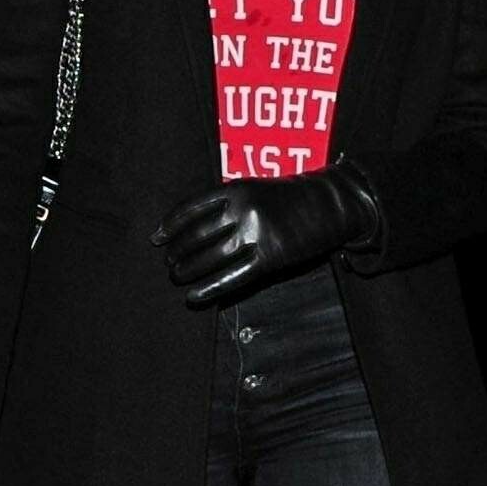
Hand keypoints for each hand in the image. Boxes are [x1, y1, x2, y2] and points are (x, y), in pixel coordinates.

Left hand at [153, 163, 380, 306]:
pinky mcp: (271, 258)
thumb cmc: (288, 198)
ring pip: (211, 258)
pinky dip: (209, 289)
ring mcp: (257, 234)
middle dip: (177, 252)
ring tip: (177, 276)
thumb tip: (189, 228)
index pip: (190, 209)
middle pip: (197, 236)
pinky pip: (232, 278)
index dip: (169, 226)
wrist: (330, 204)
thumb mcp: (254, 188)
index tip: (157, 239)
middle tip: (168, 263)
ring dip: (188, 270)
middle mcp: (243, 210)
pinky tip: (193, 297)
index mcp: (235, 189)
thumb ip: (225, 204)